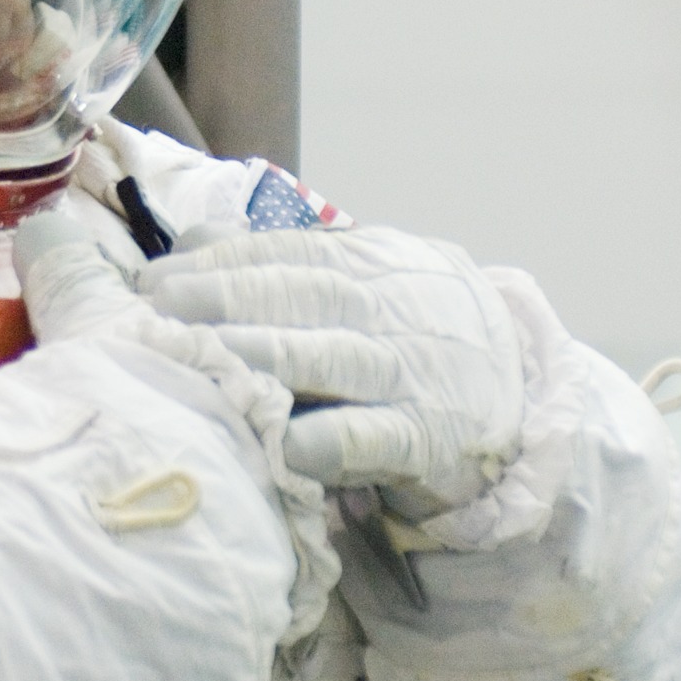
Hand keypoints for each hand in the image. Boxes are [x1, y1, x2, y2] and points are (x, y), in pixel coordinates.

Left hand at [139, 227, 526, 517]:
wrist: (521, 389)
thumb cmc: (411, 334)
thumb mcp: (361, 280)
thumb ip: (283, 261)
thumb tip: (195, 236)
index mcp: (369, 262)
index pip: (288, 252)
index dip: (221, 261)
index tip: (159, 276)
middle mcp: (389, 308)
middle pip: (301, 295)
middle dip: (225, 297)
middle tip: (160, 310)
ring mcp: (412, 371)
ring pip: (331, 356)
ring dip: (262, 354)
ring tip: (202, 359)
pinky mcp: (429, 436)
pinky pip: (376, 435)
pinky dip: (331, 439)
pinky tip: (286, 444)